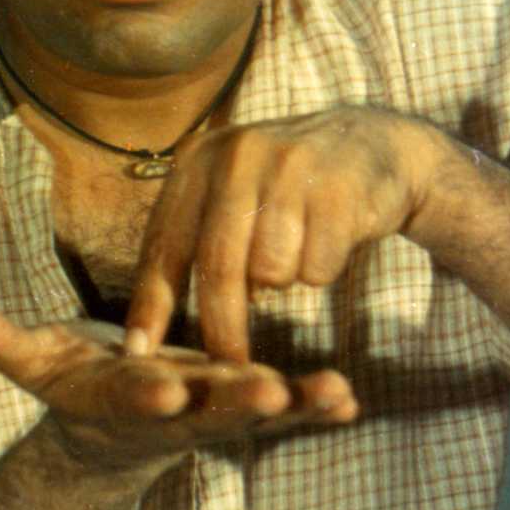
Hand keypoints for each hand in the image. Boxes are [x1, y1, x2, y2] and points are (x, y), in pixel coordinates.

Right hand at [0, 309, 357, 474]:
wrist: (110, 430)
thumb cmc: (73, 384)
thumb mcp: (35, 365)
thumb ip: (4, 344)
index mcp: (125, 397)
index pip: (133, 397)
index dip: (146, 395)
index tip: (163, 390)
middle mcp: (175, 410)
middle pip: (209, 410)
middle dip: (240, 401)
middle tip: (274, 393)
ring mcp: (214, 411)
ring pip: (259, 411)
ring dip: (299, 406)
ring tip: (338, 394)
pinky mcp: (243, 405)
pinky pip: (285, 410)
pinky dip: (316, 408)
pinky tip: (351, 400)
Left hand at [125, 107, 437, 362]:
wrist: (371, 143)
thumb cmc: (286, 186)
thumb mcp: (229, 192)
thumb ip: (195, 240)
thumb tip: (151, 329)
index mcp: (198, 158)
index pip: (165, 242)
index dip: (151, 302)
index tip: (138, 353)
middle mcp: (237, 154)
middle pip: (219, 265)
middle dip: (222, 326)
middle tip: (229, 366)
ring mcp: (289, 166)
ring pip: (272, 272)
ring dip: (285, 279)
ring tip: (297, 246)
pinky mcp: (337, 189)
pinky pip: (316, 269)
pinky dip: (322, 270)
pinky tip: (330, 235)